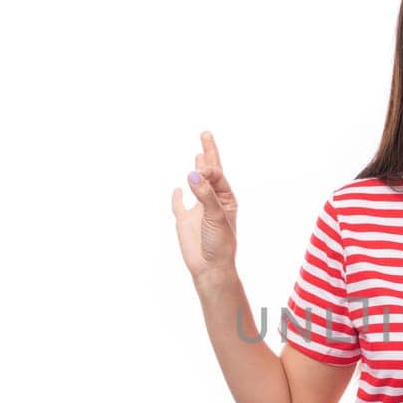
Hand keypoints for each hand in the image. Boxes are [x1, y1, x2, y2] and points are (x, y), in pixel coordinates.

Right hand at [170, 130, 238, 284]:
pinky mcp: (184, 221)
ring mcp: (198, 211)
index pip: (216, 174)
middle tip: (205, 133)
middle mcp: (212, 202)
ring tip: (199, 155)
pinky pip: (179, 206)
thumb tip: (193, 174)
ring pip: (197, 185)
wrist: (210, 268)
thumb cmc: (220, 244)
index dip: (208, 168)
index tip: (199, 170)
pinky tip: (177, 190)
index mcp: (225, 199)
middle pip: (211, 172)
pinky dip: (177, 197)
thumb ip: (205, 195)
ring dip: (198, 170)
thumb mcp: (216, 217)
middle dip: (208, 152)